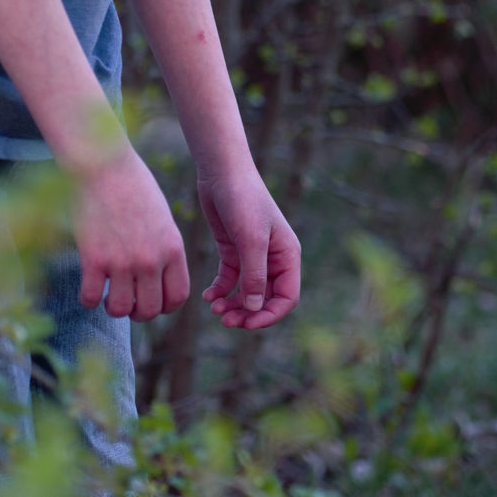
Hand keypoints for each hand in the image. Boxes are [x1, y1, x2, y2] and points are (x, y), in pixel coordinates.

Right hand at [74, 146, 189, 322]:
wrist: (103, 162)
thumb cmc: (132, 185)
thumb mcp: (161, 217)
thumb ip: (163, 248)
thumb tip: (158, 277)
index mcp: (172, 247)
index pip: (177, 297)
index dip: (164, 306)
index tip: (151, 299)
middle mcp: (150, 259)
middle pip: (150, 310)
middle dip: (138, 311)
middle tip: (127, 299)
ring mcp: (122, 261)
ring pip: (121, 309)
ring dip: (113, 307)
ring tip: (107, 294)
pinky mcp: (93, 258)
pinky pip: (91, 298)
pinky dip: (88, 298)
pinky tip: (88, 286)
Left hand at [197, 167, 300, 329]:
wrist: (221, 172)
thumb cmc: (243, 200)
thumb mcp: (251, 239)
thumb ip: (255, 275)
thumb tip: (255, 309)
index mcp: (288, 255)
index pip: (287, 297)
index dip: (269, 315)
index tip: (247, 324)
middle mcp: (273, 258)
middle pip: (266, 298)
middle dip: (248, 313)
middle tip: (226, 321)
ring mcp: (252, 254)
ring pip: (247, 292)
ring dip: (234, 304)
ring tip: (215, 309)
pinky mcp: (233, 249)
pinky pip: (231, 279)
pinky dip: (221, 290)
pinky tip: (208, 296)